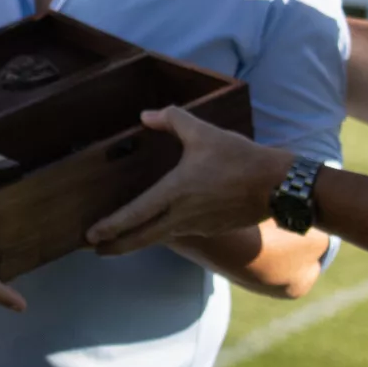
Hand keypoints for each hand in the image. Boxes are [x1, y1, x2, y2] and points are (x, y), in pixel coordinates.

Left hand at [87, 107, 293, 255]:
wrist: (277, 186)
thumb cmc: (239, 157)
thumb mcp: (204, 132)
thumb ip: (173, 120)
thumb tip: (146, 116)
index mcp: (175, 192)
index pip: (135, 215)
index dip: (111, 227)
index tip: (91, 236)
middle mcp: (182, 215)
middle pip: (142, 238)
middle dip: (116, 246)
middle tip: (94, 250)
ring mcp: (197, 226)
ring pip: (160, 236)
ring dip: (138, 240)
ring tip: (120, 240)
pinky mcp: (211, 228)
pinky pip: (180, 231)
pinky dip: (163, 232)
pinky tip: (160, 225)